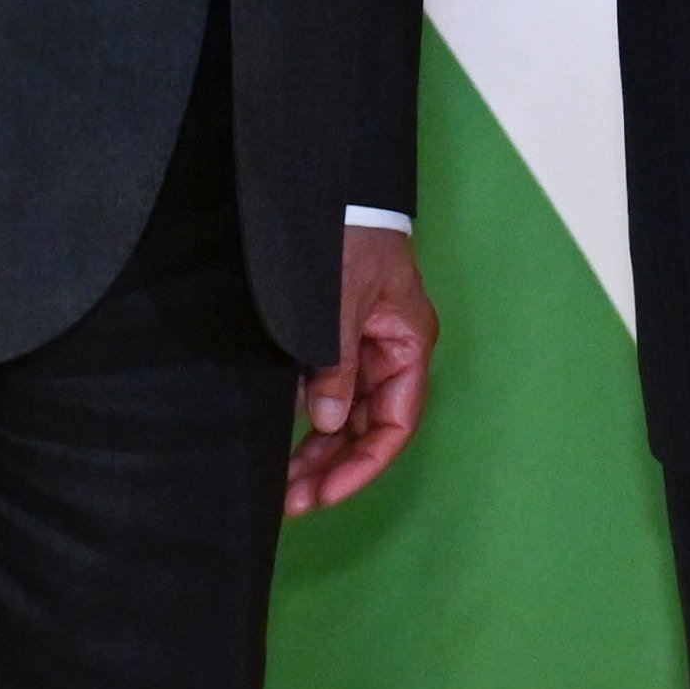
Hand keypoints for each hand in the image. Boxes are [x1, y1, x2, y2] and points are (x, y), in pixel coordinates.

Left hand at [287, 226, 437, 513]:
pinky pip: (329, 392)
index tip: (326, 494)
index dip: (363, 465)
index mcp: (407, 346)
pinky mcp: (337, 340)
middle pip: (368, 429)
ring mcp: (365, 348)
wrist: (331, 187)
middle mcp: (391, 354)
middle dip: (332, 467)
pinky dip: (310, 419)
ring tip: (282, 485)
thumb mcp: (341, 300)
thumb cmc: (348, 238)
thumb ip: (337, 361)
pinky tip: (283, 441)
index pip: (395, 425)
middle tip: (290, 501)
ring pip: (346, 417)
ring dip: (318, 451)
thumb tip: (329, 423)